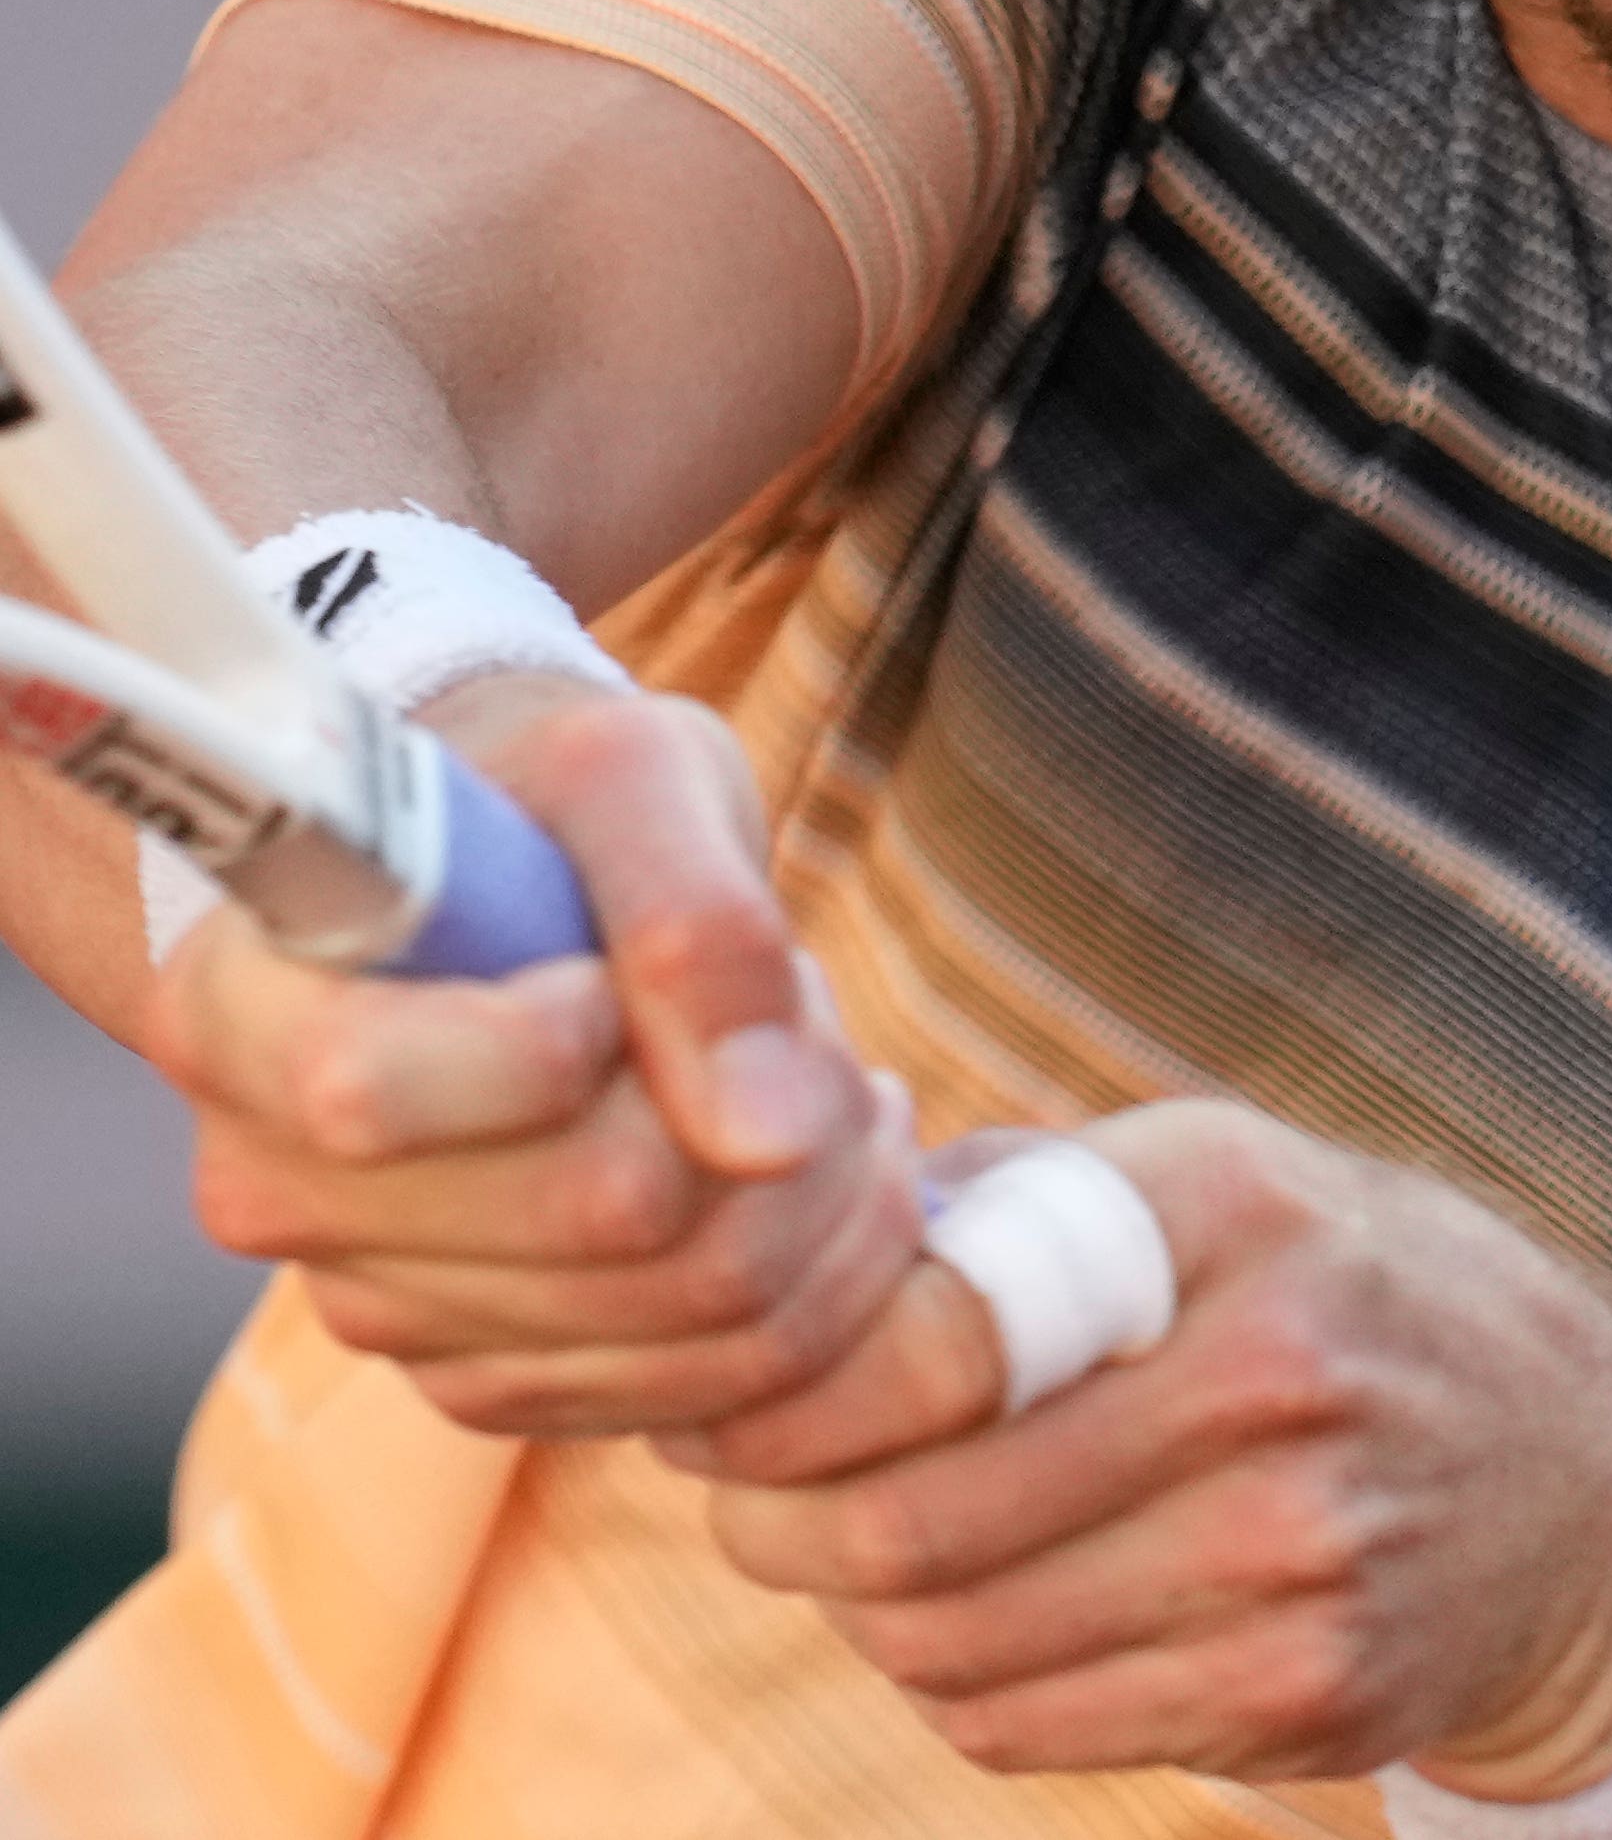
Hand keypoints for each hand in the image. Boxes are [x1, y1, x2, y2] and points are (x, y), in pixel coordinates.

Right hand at [151, 675, 914, 1434]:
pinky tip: (797, 1171)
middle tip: (803, 1016)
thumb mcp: (630, 771)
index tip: (609, 970)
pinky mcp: (479, 1375)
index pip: (379, 1097)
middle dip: (774, 1115)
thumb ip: (698, 921)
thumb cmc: (549, 804)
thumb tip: (766, 1133)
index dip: (570, 1040)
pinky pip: (698, 1392)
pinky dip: (806, 1280)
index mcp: (241, 1014)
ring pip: (689, 1323)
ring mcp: (373, 1302)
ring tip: (818, 1079)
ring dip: (816, 1197)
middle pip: (605, 1225)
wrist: (500, 880)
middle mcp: (273, 1184)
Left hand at [680, 1102, 1611, 1794]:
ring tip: (879, 1566)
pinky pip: (1026, 1726)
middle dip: (783, 1530)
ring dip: (869, 1620)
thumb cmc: (1344, 1305)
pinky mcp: (1307, 1688)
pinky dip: (967, 1691)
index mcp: (1234, 1205)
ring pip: (948, 1641)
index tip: (731, 1408)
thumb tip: (775, 1239)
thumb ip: (1015, 1198)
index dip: (782, 1396)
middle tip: (758, 1513)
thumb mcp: (1224, 1184)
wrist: (1584, 1485)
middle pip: (906, 1519)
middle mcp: (1279, 1366)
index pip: (925, 1336)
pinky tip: (1000, 1628)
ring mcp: (1303, 1544)